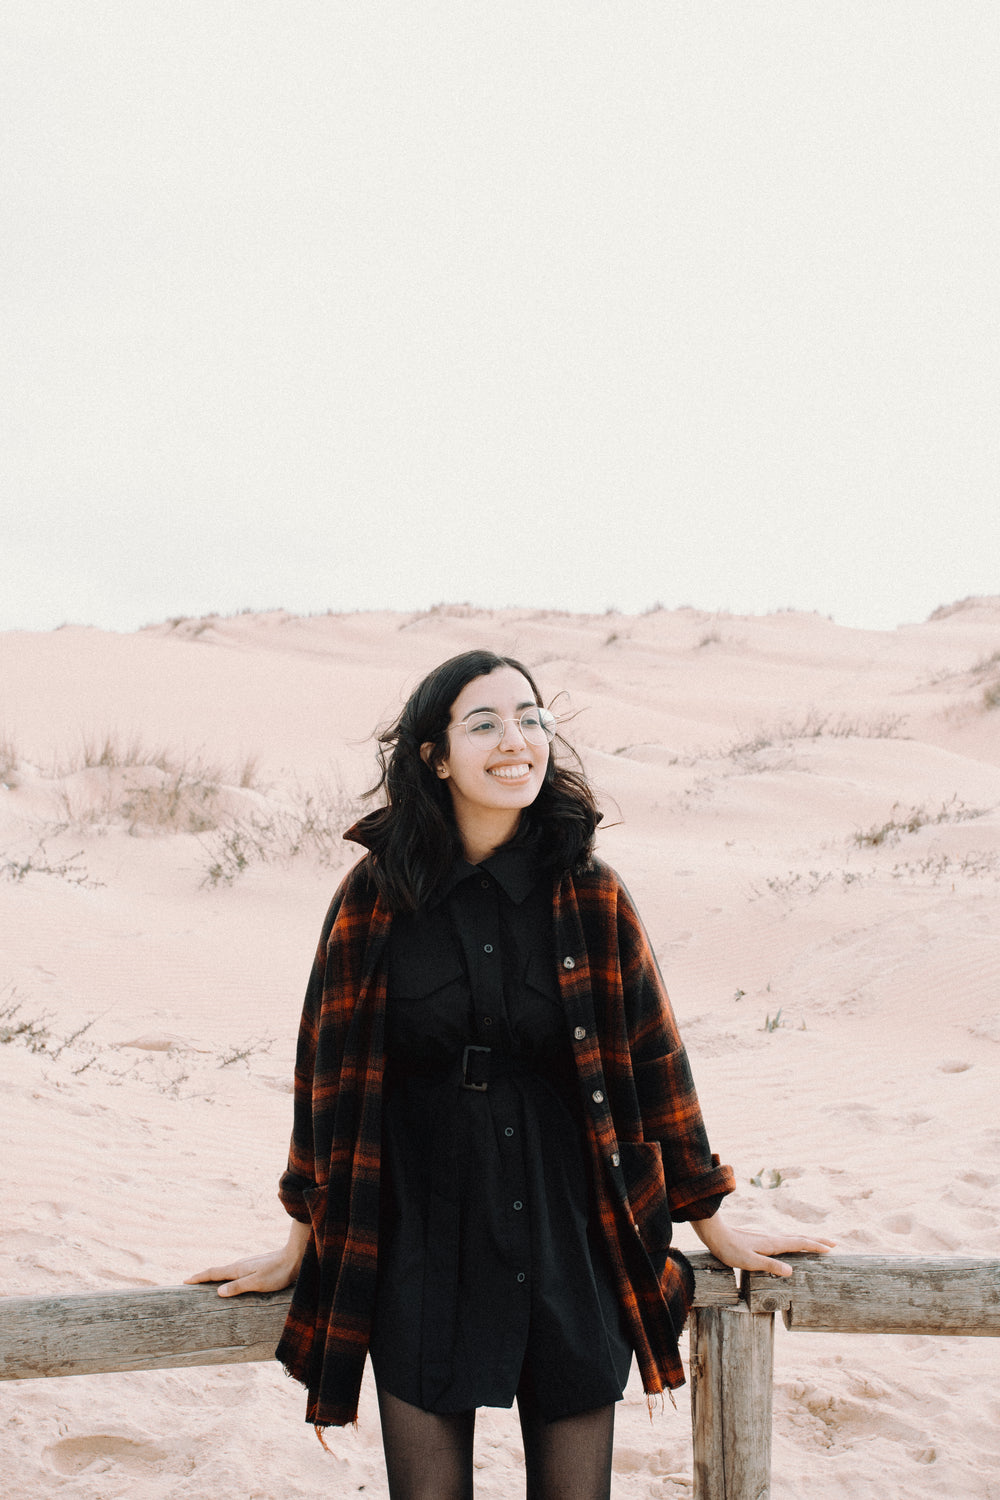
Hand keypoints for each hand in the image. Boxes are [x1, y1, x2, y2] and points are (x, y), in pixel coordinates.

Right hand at [185, 1220, 310, 1296]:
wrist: (295, 1257)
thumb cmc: (277, 1272)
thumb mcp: (257, 1283)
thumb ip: (238, 1287)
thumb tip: (218, 1292)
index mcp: (238, 1269)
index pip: (214, 1273)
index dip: (199, 1278)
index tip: (185, 1281)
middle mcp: (241, 1265)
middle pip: (217, 1271)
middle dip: (203, 1277)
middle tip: (190, 1283)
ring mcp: (248, 1265)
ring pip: (227, 1272)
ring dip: (215, 1277)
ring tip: (206, 1285)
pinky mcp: (256, 1267)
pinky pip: (235, 1273)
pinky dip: (226, 1277)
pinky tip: (231, 1282)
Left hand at [691, 1214, 834, 1277]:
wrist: (714, 1233)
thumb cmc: (729, 1249)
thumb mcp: (749, 1261)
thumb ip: (769, 1266)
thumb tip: (791, 1272)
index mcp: (772, 1244)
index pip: (799, 1244)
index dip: (815, 1246)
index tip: (831, 1249)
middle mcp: (772, 1238)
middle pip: (799, 1238)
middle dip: (816, 1241)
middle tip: (833, 1244)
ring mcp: (766, 1238)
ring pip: (791, 1238)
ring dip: (806, 1240)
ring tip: (817, 1244)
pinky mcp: (759, 1240)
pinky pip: (783, 1240)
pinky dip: (794, 1242)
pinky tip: (790, 1246)